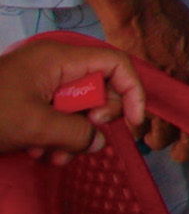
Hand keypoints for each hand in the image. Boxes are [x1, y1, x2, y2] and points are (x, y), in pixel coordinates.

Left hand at [0, 38, 144, 160]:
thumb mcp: (35, 126)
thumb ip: (76, 133)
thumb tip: (99, 142)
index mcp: (60, 59)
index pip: (115, 64)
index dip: (132, 91)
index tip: (134, 122)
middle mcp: (55, 67)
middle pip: (97, 91)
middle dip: (90, 122)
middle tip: (78, 142)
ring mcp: (41, 85)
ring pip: (77, 111)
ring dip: (69, 138)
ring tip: (47, 155)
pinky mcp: (29, 103)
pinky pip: (57, 119)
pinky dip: (53, 139)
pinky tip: (35, 152)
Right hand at [100, 0, 188, 162]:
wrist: (146, 14)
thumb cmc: (177, 25)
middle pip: (184, 143)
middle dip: (177, 146)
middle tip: (171, 142)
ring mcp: (163, 102)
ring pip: (158, 139)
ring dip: (153, 136)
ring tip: (151, 127)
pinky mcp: (137, 100)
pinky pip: (136, 127)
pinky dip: (134, 126)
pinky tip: (134, 116)